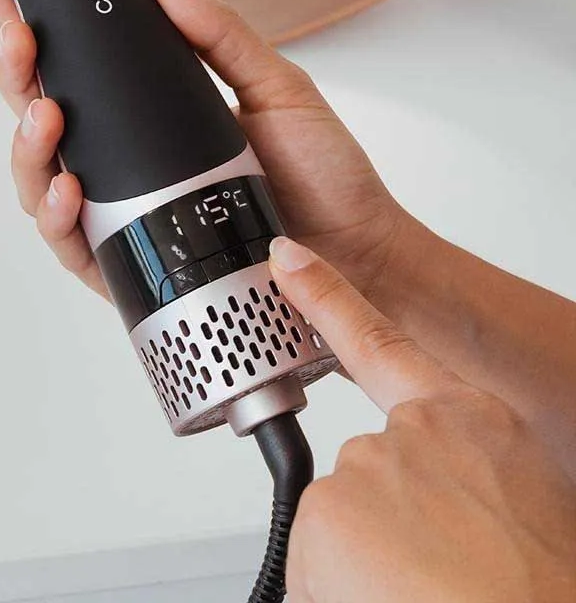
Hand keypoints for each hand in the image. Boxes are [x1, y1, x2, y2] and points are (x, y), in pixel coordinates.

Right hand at [0, 0, 411, 300]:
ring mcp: (119, 211)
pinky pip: (69, 242)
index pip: (74, 64)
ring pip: (37, 179)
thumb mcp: (274, 86)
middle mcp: (121, 160)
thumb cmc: (320, 174)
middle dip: (15, 74)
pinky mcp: (127, 263)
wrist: (355, 255)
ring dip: (27, 145)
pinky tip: (66, 189)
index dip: (27, 27)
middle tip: (20, 37)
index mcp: (146, 112)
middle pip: (39, 115)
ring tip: (47, 116)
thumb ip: (218, 33)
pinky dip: (54, 215)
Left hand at [268, 237, 575, 602]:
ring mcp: (364, 466)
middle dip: (386, 521)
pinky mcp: (326, 512)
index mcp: (470, 421)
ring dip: (367, 560)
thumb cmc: (541, 587)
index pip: (382, 343)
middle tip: (441, 569)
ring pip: (340, 520)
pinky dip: (338, 585)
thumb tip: (437, 503)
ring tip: (429, 589)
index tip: (289, 262)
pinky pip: (314, 558)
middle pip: (366, 468)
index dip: (328, 298)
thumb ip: (460, 480)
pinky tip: (390, 597)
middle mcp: (410, 433)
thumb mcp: (519, 511)